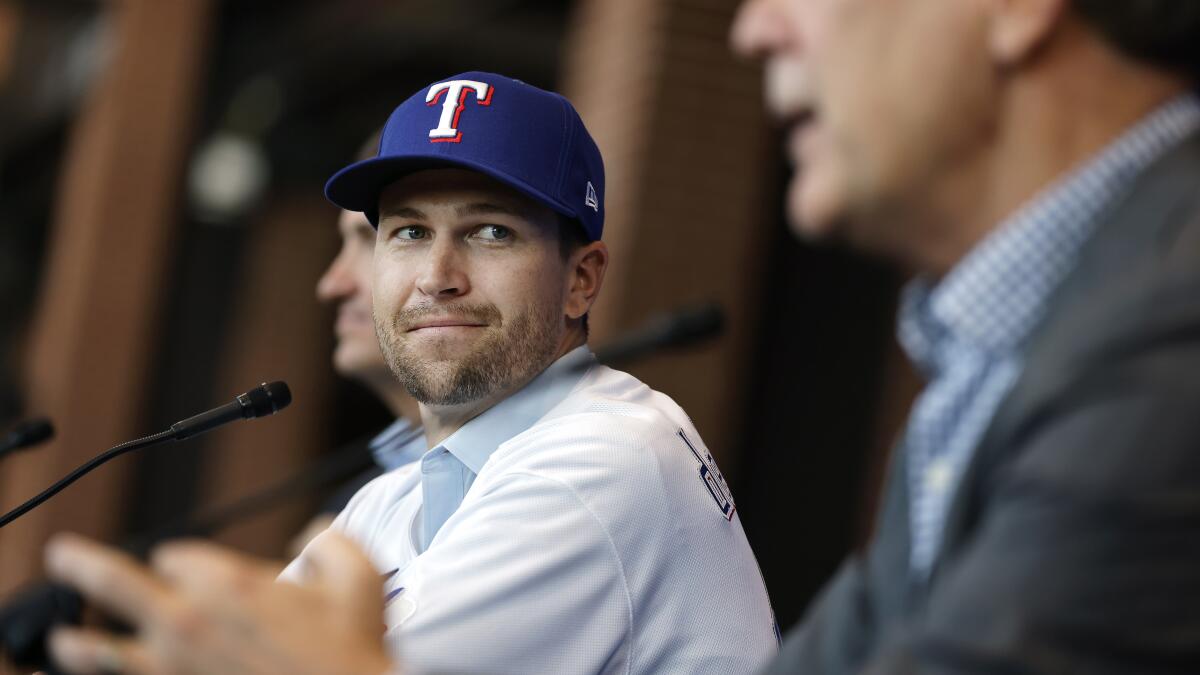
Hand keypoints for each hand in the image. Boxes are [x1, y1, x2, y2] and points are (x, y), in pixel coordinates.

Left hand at [43, 530, 397, 674]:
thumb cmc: (350, 650)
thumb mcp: (359, 575)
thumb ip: (329, 539)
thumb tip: (311, 535)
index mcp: (228, 584)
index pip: (174, 556)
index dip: (181, 560)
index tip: (188, 569)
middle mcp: (188, 623)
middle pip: (114, 585)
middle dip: (84, 566)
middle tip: (63, 556)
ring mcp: (173, 669)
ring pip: (99, 652)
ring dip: (76, 642)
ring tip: (58, 638)